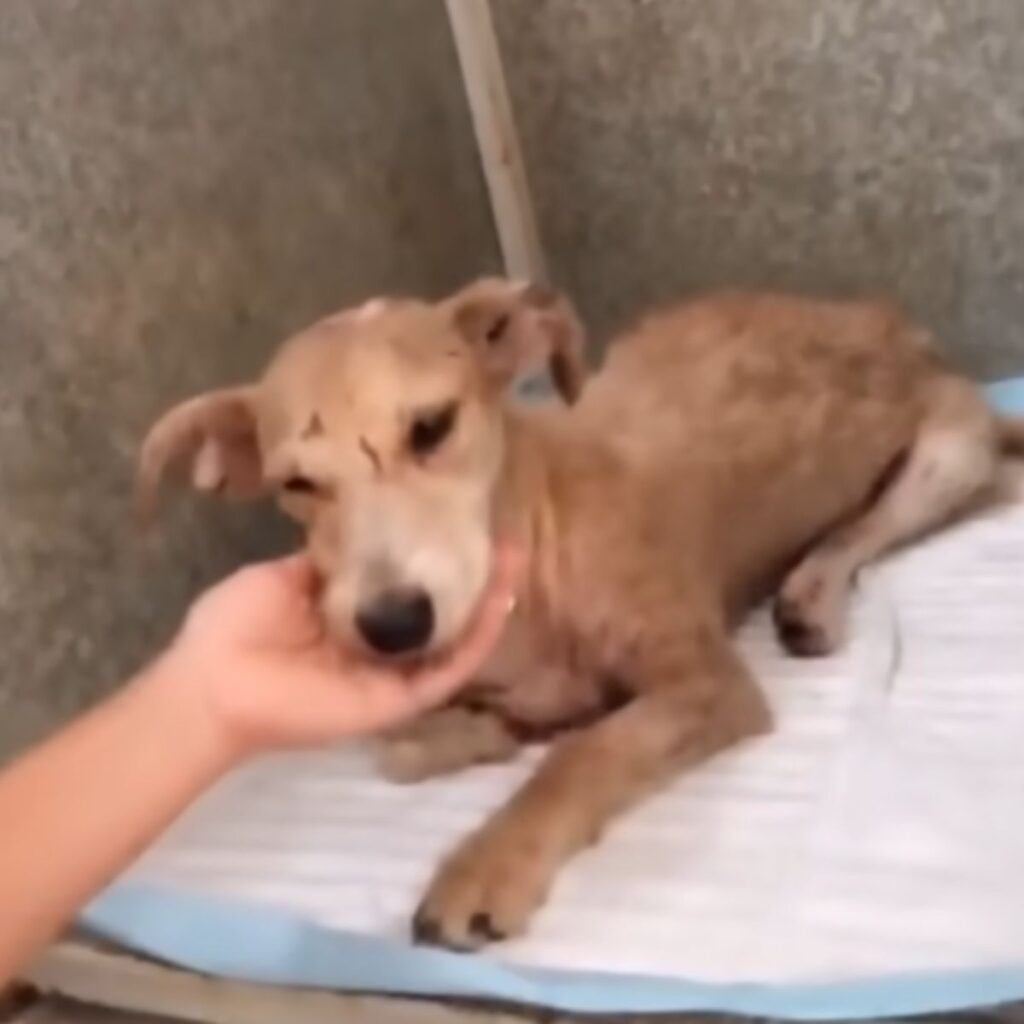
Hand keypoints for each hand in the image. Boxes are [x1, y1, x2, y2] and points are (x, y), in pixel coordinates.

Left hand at [157, 543, 521, 758]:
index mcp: (348, 616)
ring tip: (513, 563)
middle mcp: (377, 645)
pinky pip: (446, 672)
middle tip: (505, 540)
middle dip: (474, 577)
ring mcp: (390, 675)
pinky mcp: (396, 700)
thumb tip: (360, 531)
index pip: (406, 585)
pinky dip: (476, 641)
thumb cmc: (235, 627)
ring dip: (487, 604)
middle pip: (440, 613)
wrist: (212, 683)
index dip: (434, 555)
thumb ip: (327, 561)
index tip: (459, 519)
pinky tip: (499, 602)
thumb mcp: (282, 577)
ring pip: (453, 641)